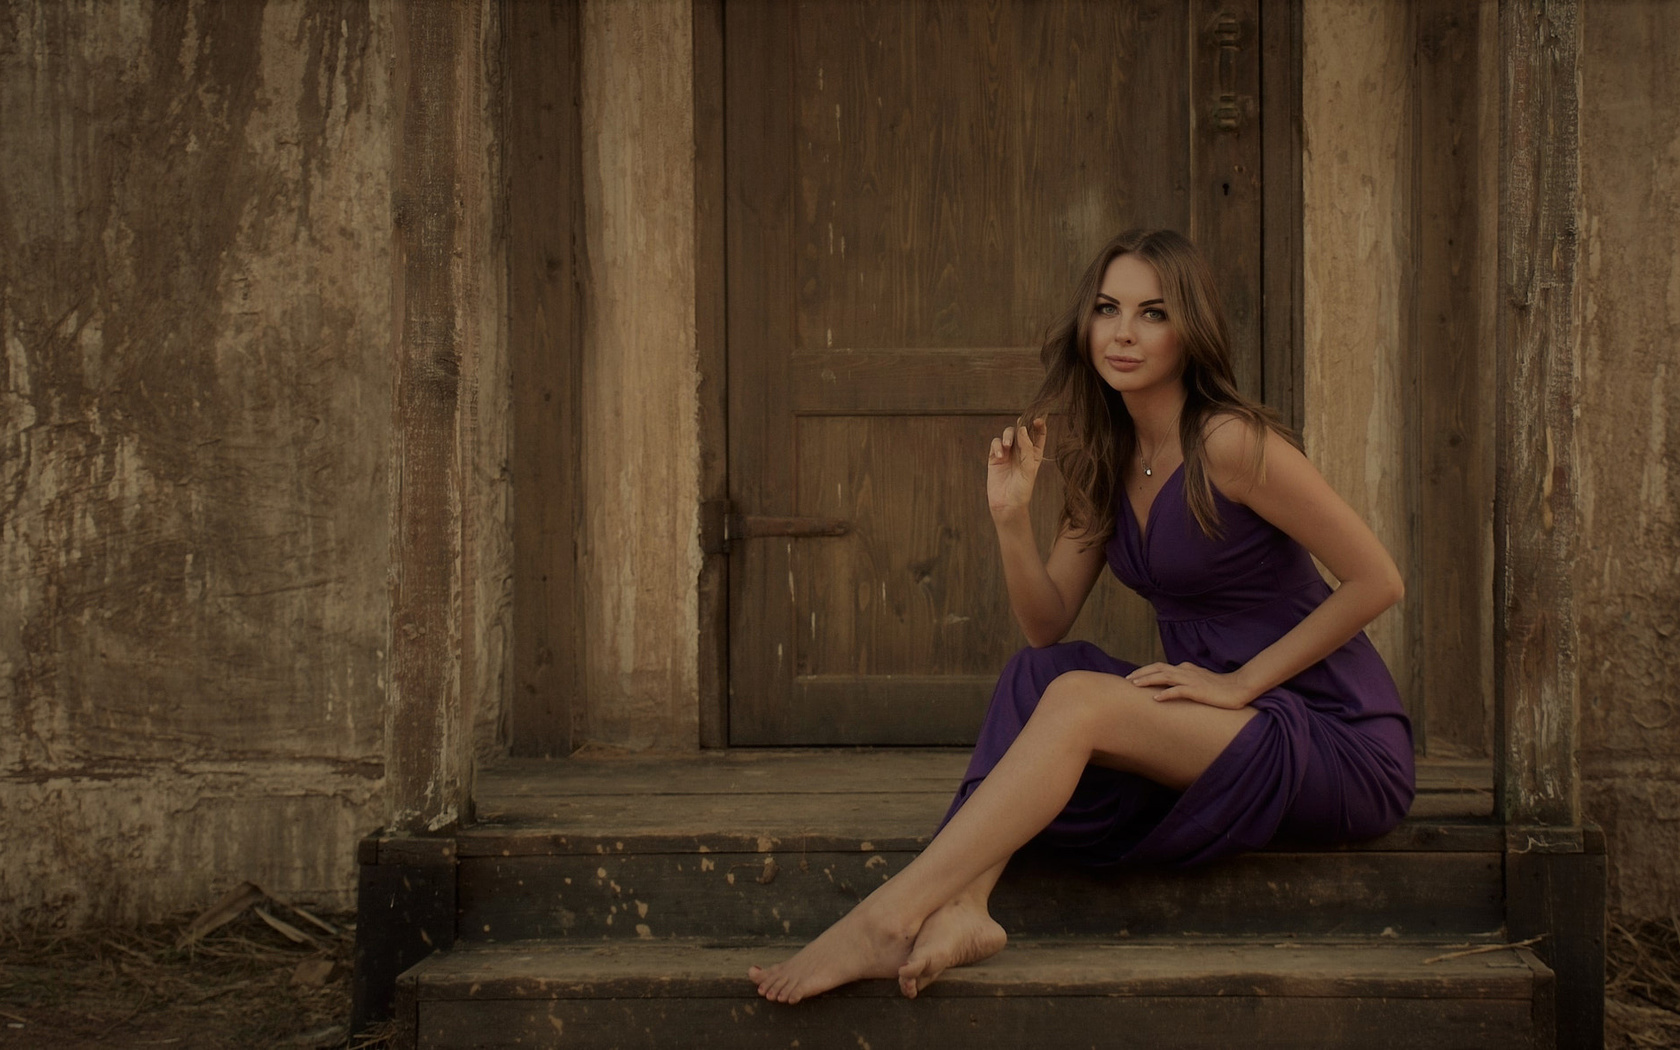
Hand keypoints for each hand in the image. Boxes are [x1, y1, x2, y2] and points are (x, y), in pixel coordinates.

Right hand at [987, 417, 1046, 516]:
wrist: (1007, 505)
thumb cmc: (1022, 489)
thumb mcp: (1029, 468)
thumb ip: (1027, 448)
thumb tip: (1022, 428)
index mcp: (1035, 453)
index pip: (1039, 434)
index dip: (1039, 425)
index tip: (1038, 420)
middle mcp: (1022, 451)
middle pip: (1022, 430)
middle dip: (1021, 425)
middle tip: (1021, 426)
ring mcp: (1008, 453)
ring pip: (1008, 434)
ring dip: (1008, 436)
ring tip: (1007, 446)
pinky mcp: (995, 457)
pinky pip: (995, 443)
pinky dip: (997, 446)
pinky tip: (999, 455)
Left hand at [1126, 662, 1256, 709]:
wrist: (1239, 688)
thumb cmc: (1220, 687)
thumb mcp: (1199, 681)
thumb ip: (1186, 680)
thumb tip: (1172, 687)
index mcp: (1185, 668)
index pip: (1161, 667)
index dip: (1146, 670)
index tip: (1133, 677)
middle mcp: (1186, 671)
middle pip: (1158, 668)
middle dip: (1141, 673)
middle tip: (1127, 680)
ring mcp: (1191, 680)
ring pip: (1164, 677)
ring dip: (1148, 680)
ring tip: (1135, 685)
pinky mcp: (1197, 691)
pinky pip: (1178, 691)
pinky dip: (1166, 694)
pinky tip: (1156, 699)